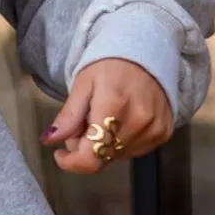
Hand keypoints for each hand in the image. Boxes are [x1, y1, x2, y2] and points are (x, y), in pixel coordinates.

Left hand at [43, 56, 173, 174]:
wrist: (147, 52)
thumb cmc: (111, 65)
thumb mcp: (83, 84)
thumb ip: (68, 115)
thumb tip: (50, 139)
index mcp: (114, 106)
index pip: (90, 157)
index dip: (71, 162)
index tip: (60, 154)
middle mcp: (138, 122)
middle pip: (101, 157)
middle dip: (84, 147)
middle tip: (83, 122)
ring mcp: (154, 129)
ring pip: (116, 156)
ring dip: (103, 145)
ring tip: (103, 117)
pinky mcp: (163, 133)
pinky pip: (134, 151)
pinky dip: (120, 142)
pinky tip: (120, 121)